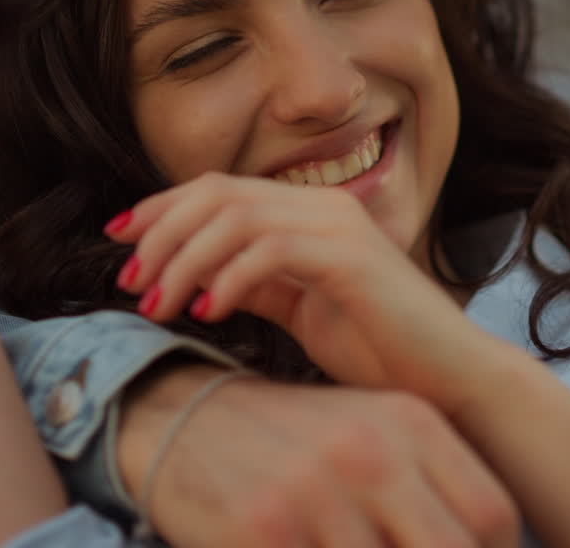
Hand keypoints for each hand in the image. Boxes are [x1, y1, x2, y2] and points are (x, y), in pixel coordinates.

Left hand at [107, 173, 504, 411]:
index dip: (162, 209)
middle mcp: (324, 206)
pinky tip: (207, 311)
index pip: (220, 188)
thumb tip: (198, 276)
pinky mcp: (351, 258)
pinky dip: (228, 277)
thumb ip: (258, 283)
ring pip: (236, 216)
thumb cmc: (381, 351)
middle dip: (162, 232)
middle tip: (131, 280)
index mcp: (310, 213)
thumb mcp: (302, 311)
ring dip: (184, 259)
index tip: (120, 242)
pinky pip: (270, 249)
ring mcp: (340, 227)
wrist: (449, 380)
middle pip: (218, 193)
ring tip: (158, 302)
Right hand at [119, 364, 519, 547]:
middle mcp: (370, 451)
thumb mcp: (368, 437)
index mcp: (408, 421)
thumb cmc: (292, 442)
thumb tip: (488, 543)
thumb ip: (426, 489)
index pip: (492, 515)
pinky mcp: (264, 527)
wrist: (180, 419)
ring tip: (342, 546)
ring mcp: (316, 492)